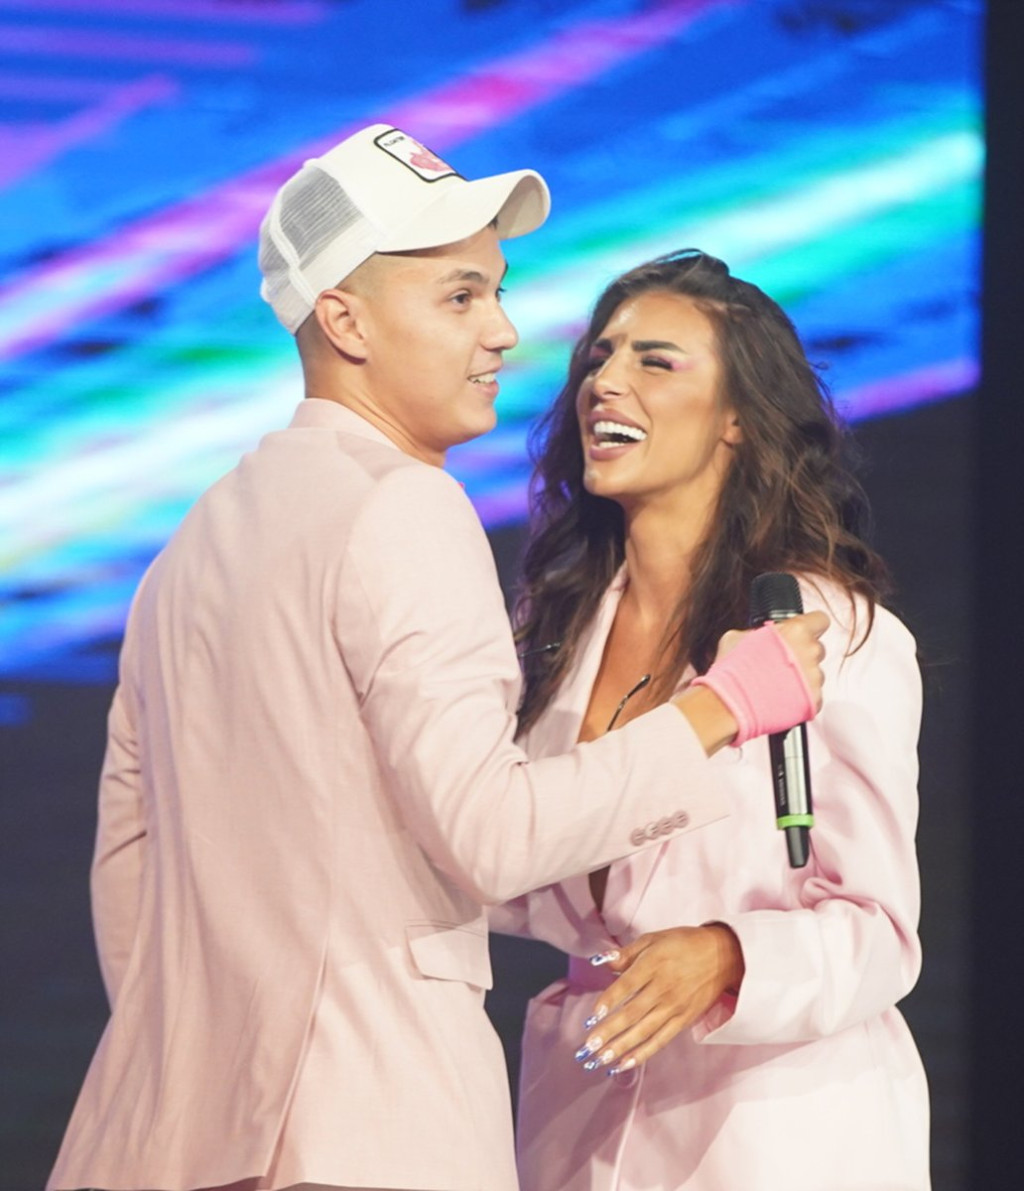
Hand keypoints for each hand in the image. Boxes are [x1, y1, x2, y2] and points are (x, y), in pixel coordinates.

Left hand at [573, 925, 743, 1075]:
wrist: (723, 956)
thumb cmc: (683, 944)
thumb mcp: (654, 939)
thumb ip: (626, 953)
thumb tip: (601, 961)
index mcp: (654, 964)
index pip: (627, 985)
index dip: (609, 1000)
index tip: (592, 1015)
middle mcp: (664, 989)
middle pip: (632, 1013)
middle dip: (609, 1032)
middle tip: (588, 1047)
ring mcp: (675, 1007)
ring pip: (644, 1031)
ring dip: (620, 1047)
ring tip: (600, 1060)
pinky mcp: (684, 1021)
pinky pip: (661, 1040)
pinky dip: (642, 1054)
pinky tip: (624, 1064)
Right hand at [675, 610, 828, 753]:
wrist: (729, 703)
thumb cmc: (732, 670)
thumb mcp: (737, 637)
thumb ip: (758, 632)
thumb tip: (761, 635)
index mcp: (795, 630)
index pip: (820, 620)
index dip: (810, 627)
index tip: (801, 634)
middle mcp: (810, 651)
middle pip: (817, 649)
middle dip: (803, 655)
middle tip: (780, 663)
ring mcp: (814, 677)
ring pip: (815, 674)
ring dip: (801, 678)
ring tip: (777, 684)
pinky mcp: (814, 700)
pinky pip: (813, 697)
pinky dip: (801, 699)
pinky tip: (780, 698)